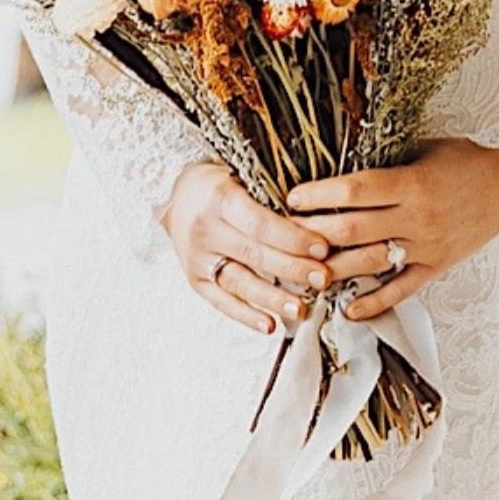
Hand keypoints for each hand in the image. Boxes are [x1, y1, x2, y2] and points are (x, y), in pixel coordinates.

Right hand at [162, 158, 330, 334]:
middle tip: (324, 279)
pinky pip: (221, 301)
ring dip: (273, 299)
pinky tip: (271, 325)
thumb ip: (273, 193)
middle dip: (293, 269)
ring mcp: (198, 258)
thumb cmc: (219, 183)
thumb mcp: (242, 174)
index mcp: (221, 199)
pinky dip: (246, 315)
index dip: (294, 239)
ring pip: (239, 282)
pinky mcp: (194, 279)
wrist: (174, 194)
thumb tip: (319, 214)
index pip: (262, 225)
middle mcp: (206, 230)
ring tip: (302, 310)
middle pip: (255, 255)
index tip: (323, 248)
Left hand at [286, 141, 498, 320]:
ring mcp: (426, 246)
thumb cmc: (464, 160)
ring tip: (300, 270)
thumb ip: (385, 160)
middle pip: (352, 229)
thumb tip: (336, 160)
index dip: (319, 195)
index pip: (355, 190)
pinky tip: (347, 310)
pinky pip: (401, 290)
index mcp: (412, 183)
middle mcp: (417, 218)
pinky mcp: (435, 266)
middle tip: (282, 233)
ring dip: (331, 269)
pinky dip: (374, 303)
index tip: (291, 197)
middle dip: (312, 233)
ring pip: (369, 263)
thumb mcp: (425, 147)